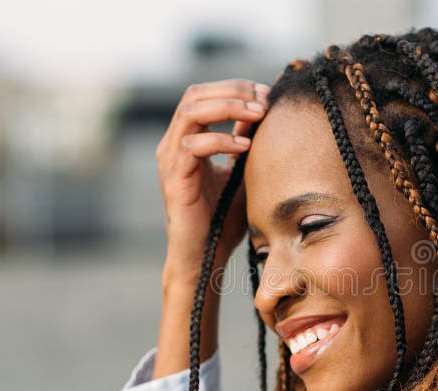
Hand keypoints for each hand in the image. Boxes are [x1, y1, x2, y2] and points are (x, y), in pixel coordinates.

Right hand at [155, 79, 268, 283]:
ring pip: (191, 112)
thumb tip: (265, 111)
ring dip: (228, 107)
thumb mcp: (242, 172)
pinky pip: (193, 147)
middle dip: (233, 90)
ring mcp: (171, 159)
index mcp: (188, 139)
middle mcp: (174, 144)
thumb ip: (248, 142)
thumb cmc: (222, 218)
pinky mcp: (174, 179)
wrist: (204, 256)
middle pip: (195, 94)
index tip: (267, 93)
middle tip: (264, 98)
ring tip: (258, 114)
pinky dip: (221, 141)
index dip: (235, 88)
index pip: (205, 94)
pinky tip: (245, 147)